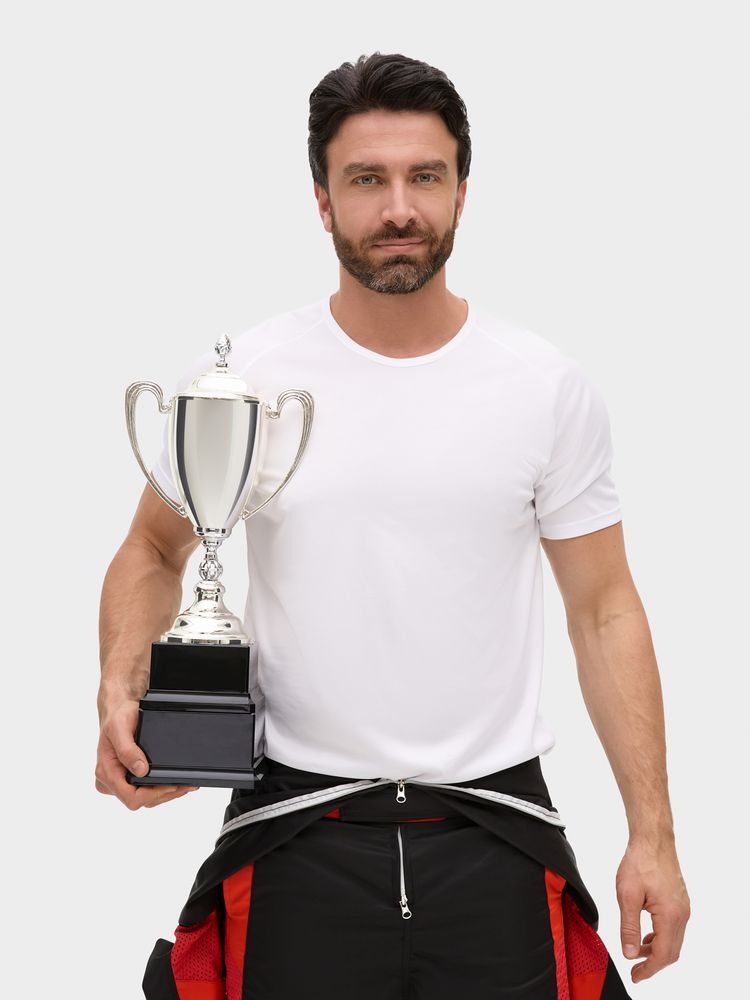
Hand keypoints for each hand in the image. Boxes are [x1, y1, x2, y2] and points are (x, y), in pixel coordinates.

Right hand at [95, 695, 198, 808]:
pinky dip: (162, 788)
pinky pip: (146, 791)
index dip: (153, 794)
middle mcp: (110, 781)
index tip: (170, 785)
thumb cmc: (117, 717)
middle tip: (186, 784)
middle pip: (141, 801)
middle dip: (164, 794)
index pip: (131, 797)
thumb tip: (141, 770)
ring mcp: (119, 782)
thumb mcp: (119, 728)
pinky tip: (176, 782)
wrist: (119, 711)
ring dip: (166, 793)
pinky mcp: (128, 779)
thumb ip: (127, 750)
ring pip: (145, 799)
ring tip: (185, 784)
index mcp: (106, 772)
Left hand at [615, 837, 690, 983]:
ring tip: (637, 952)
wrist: (653, 839)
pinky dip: (661, 937)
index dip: (649, 969)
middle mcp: (682, 914)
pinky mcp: (680, 901)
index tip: (635, 976)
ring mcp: (683, 907)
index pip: (663, 954)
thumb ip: (629, 927)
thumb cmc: (640, 862)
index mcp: (671, 915)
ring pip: (674, 940)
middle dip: (653, 964)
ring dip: (657, 950)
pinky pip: (674, 928)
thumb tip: (630, 954)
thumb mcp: (627, 896)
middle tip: (636, 970)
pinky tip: (646, 935)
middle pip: (672, 952)